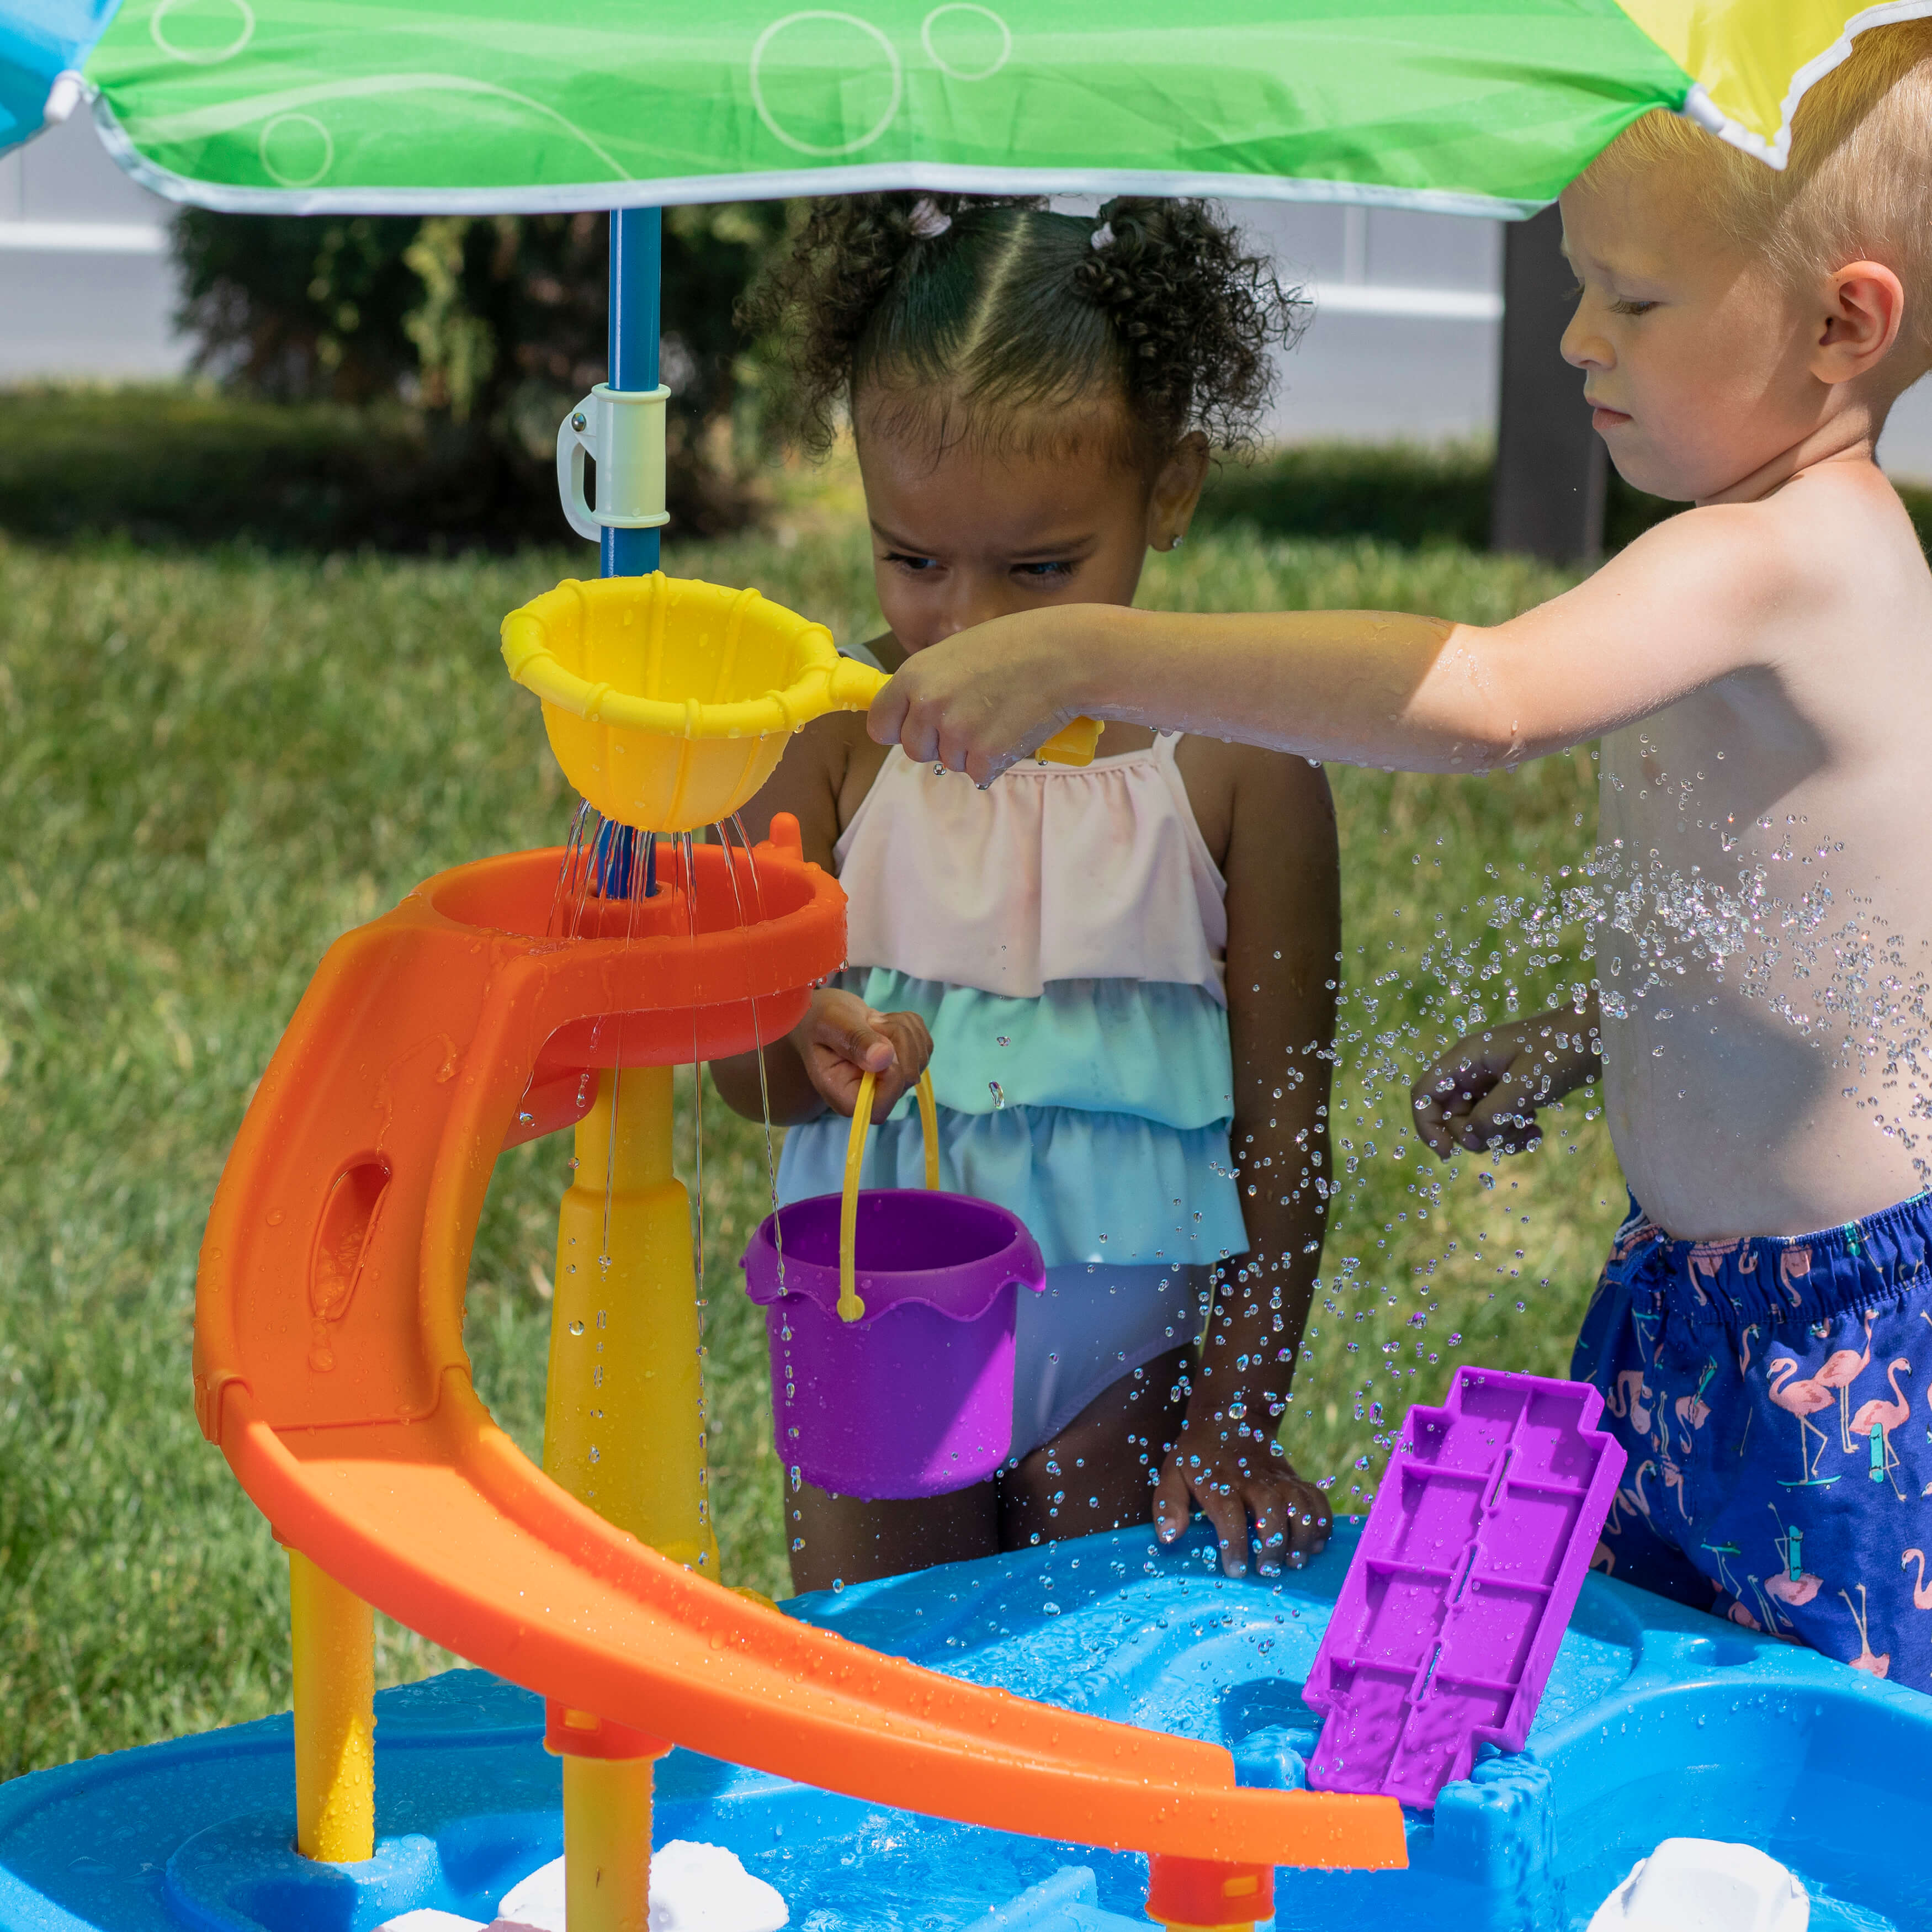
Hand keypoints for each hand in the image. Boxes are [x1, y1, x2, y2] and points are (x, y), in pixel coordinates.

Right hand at [792, 988, 931, 1121]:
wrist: (826, 1014)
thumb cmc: (820, 1020)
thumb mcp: (830, 1024)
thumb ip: (854, 1041)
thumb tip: (884, 1059)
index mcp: (846, 1097)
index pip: (881, 1106)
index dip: (890, 1073)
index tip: (876, 1041)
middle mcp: (872, 1096)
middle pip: (908, 1077)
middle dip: (897, 1039)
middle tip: (870, 1022)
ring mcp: (892, 1081)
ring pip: (921, 1058)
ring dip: (903, 1028)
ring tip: (873, 1021)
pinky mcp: (907, 1062)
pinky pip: (925, 1044)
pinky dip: (911, 1025)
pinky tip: (885, 1021)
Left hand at [867, 609, 1094, 786]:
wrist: (1064, 656)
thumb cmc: (1015, 647)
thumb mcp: (956, 651)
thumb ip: (929, 683)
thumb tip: (913, 713)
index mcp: (914, 676)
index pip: (879, 724)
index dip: (897, 728)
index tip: (914, 727)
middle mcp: (928, 706)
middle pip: (915, 750)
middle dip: (938, 743)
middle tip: (972, 719)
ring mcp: (956, 733)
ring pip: (950, 762)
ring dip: (972, 750)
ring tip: (1000, 716)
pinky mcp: (986, 756)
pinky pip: (979, 774)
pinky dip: (996, 762)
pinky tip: (1013, 731)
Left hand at [1155, 1412, 1331, 1578]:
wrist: (1230, 1418)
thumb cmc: (1197, 1457)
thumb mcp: (1172, 1473)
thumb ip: (1167, 1504)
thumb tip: (1169, 1536)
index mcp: (1220, 1482)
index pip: (1229, 1513)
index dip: (1234, 1543)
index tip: (1236, 1570)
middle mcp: (1252, 1479)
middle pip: (1271, 1509)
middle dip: (1274, 1542)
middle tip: (1268, 1570)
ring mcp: (1278, 1478)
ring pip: (1299, 1504)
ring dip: (1302, 1535)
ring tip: (1296, 1562)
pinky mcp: (1295, 1479)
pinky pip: (1317, 1497)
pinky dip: (1322, 1520)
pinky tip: (1318, 1543)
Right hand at [1410, 1011, 1597, 1158]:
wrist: (1600, 1034)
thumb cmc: (1561, 1048)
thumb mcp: (1525, 1085)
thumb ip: (1492, 1115)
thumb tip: (1469, 1141)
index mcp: (1466, 1058)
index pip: (1424, 1094)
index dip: (1427, 1125)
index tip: (1448, 1152)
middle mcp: (1473, 1069)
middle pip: (1452, 1114)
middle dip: (1475, 1135)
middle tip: (1506, 1137)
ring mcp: (1492, 1080)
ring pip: (1477, 1122)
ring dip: (1499, 1137)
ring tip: (1531, 1134)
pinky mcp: (1511, 1090)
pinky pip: (1499, 1121)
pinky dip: (1514, 1132)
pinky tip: (1537, 1129)